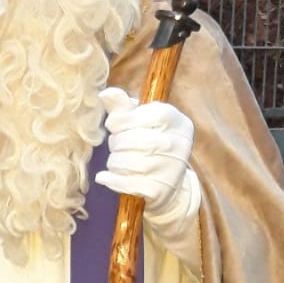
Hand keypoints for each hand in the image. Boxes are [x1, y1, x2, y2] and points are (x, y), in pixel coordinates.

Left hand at [94, 87, 193, 207]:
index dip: (120, 121)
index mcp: (177, 120)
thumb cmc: (152, 143)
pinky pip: (125, 183)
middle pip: (130, 139)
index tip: (116, 126)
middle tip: (118, 146)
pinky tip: (105, 177)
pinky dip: (110, 179)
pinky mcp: (160, 189)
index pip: (140, 115)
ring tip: (118, 161)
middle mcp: (178, 143)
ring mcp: (171, 168)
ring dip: (114, 161)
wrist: (169, 184)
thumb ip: (123, 106)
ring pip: (125, 161)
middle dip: (116, 143)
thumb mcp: (142, 120)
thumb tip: (104, 93)